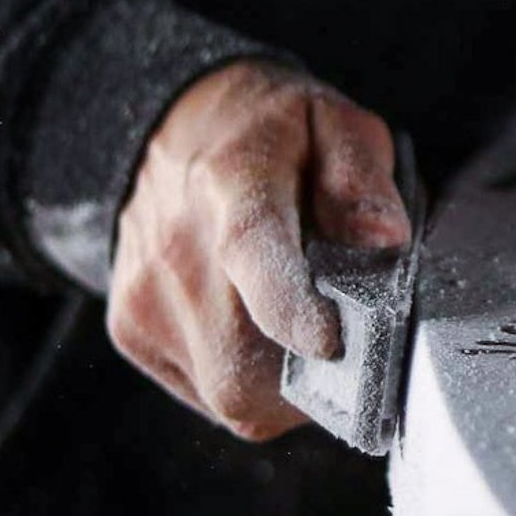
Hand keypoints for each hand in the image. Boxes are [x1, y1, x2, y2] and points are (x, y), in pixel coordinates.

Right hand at [108, 61, 409, 439]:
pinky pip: (206, 392)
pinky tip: (264, 335)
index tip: (331, 343)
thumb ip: (362, 176)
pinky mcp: (130, 329)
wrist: (167, 131)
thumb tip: (384, 237)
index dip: (293, 308)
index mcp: (236, 183)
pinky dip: (247, 381)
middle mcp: (177, 247)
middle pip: (243, 358)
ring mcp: (145, 296)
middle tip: (353, 347)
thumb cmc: (268, 134)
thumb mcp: (334, 123)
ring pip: (227, 393)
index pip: (254, 250)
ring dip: (284, 385)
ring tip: (308, 333)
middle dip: (314, 376)